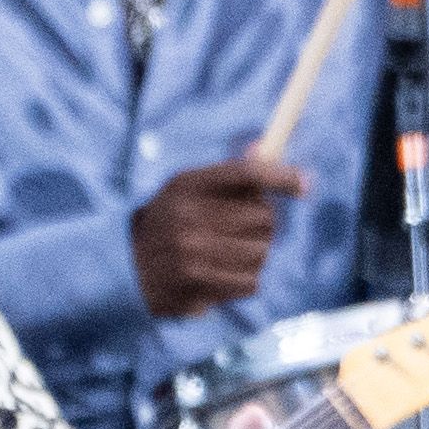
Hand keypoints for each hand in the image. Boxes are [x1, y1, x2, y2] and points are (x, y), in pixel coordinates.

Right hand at [128, 157, 309, 318]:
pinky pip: (251, 282)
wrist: (125, 267)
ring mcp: (192, 250)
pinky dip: (243, 281)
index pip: (247, 173)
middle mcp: (189, 215)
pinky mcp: (197, 283)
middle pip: (264, 217)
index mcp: (188, 185)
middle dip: (262, 226)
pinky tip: (220, 276)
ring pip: (262, 252)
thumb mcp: (188, 189)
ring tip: (227, 256)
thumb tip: (264, 146)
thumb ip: (228, 173)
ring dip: (254, 256)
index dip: (281, 177)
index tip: (304, 185)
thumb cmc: (168, 223)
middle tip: (241, 231)